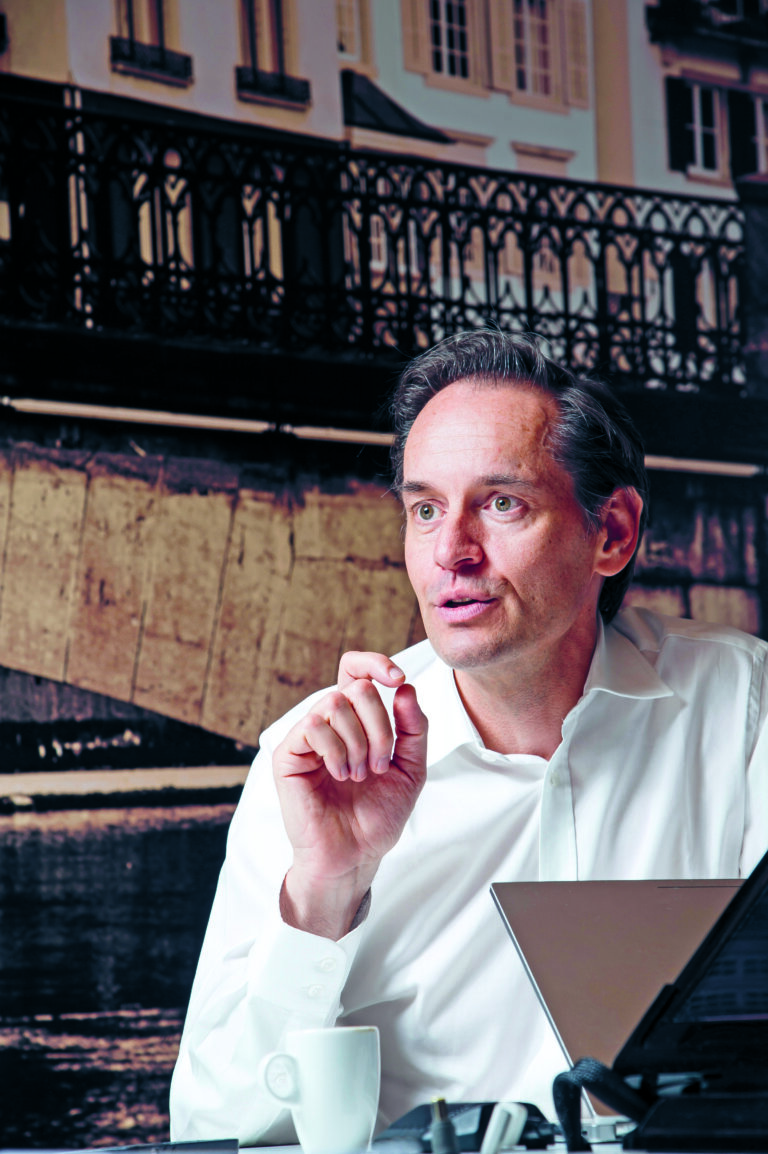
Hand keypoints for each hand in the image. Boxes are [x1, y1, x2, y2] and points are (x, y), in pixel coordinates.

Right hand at [274, 652, 427, 938]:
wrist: (355, 855)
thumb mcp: (411, 768)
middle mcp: (329, 722)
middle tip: (380, 764)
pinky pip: (313, 724)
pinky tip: (341, 774)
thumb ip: (414, 728)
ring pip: (336, 702)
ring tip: (360, 774)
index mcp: (356, 721)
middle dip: (380, 725)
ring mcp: (307, 736)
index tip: (398, 679)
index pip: (356, 670)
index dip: (376, 663)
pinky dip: (336, 749)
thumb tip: (406, 688)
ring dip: (359, 741)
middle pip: (357, 687)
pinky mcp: (288, 753)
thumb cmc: (378, 815)